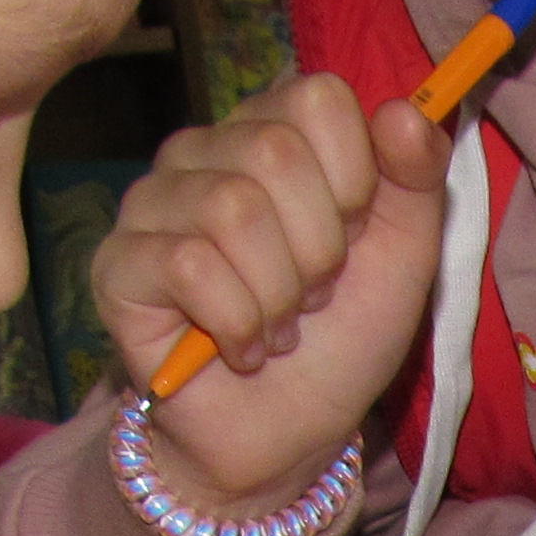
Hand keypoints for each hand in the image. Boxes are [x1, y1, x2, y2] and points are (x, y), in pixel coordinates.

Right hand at [98, 74, 450, 499]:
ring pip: (230, 209)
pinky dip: (238, 324)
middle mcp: (203, 151)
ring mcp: (151, 203)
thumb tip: (409, 111)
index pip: (318, 97)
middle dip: (319, 248)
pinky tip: (241, 348)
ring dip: (279, 293)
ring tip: (280, 326)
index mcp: (272, 132)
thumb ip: (417, 177)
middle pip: (273, 152)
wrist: (287, 437)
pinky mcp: (118, 264)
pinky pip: (189, 267)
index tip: (353, 238)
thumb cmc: (339, 340)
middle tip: (314, 295)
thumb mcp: (405, 256)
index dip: (355, 179)